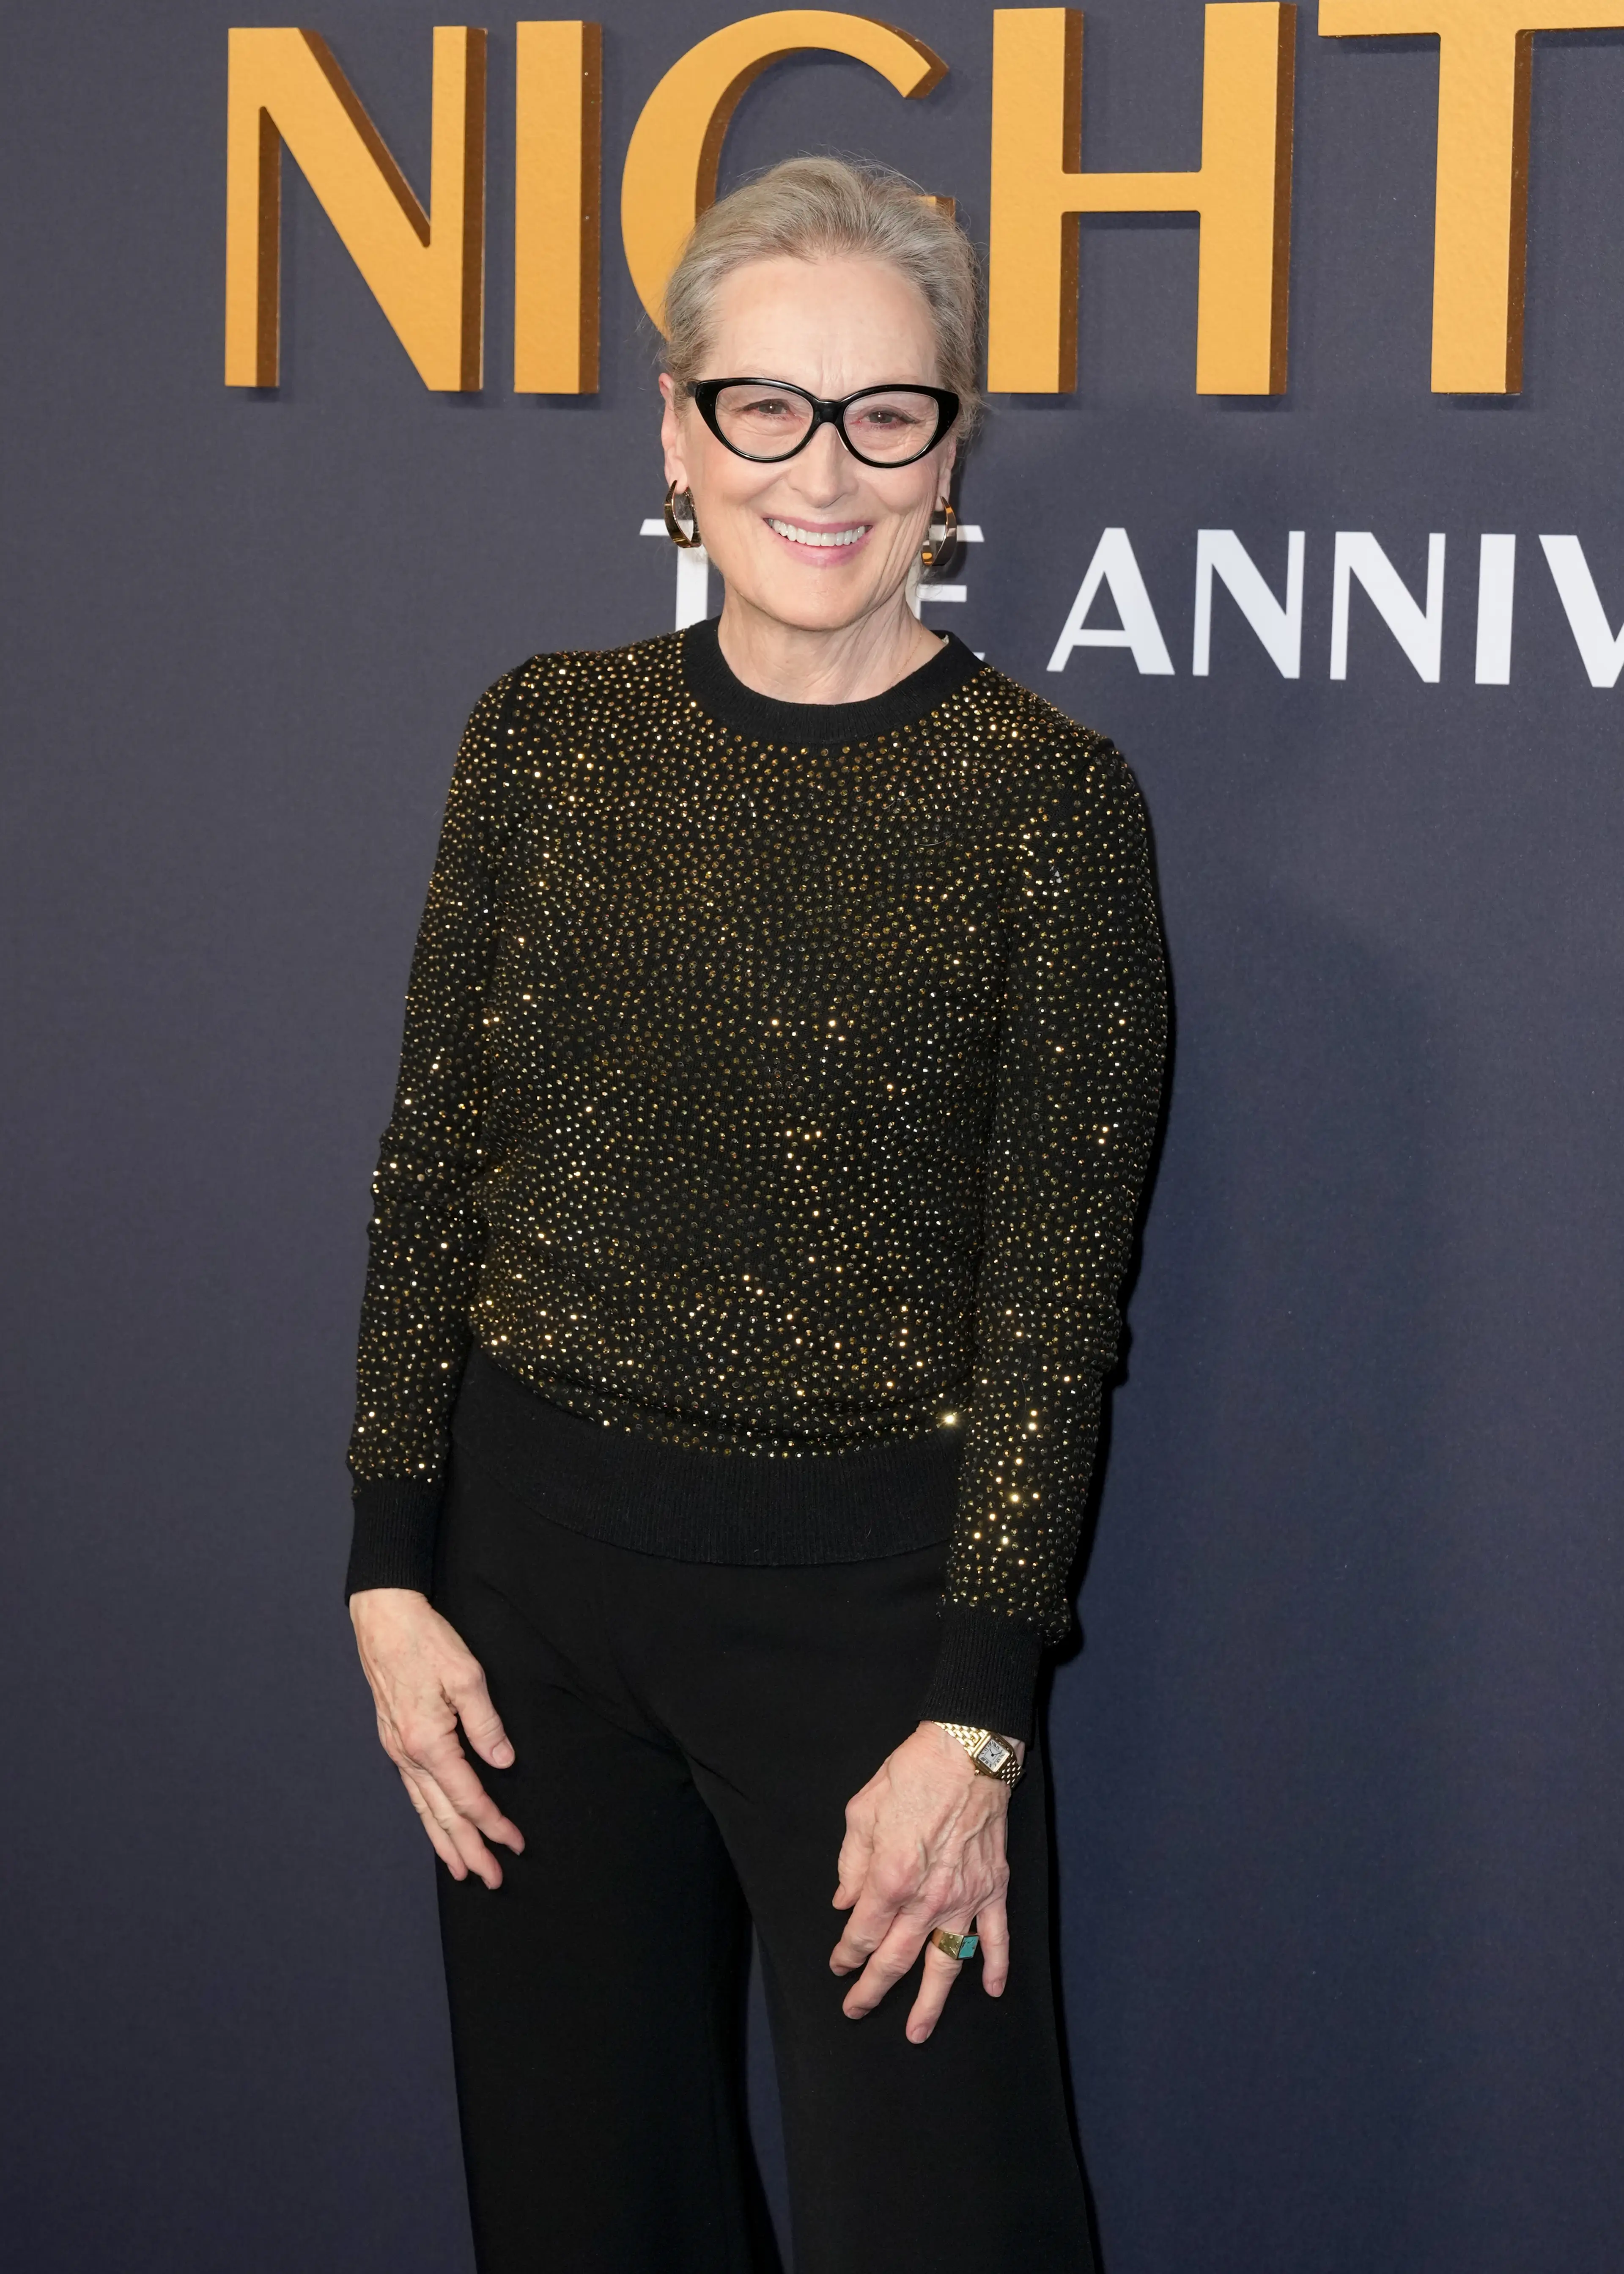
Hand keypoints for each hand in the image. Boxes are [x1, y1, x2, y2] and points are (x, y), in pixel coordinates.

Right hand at [349, 1587, 524, 1888]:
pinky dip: (426, 1816)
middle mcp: (408, 1755)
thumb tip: (503, 1763)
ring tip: (461, 1870)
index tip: (515, 1844)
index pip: (467, 1797)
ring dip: (444, 1842)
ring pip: (423, 1808)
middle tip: (492, 1880)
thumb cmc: (425, 1642)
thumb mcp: (466, 1677)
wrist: (383, 1619)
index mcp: (428, 1742)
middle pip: (442, 1815)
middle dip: (469, 1849)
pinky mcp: (394, 1741)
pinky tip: (435, 1826)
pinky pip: (413, 1791)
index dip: (493, 1824)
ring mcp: (397, 1750)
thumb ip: (486, 1724)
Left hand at [829, 1720, 1022, 2043]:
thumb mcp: (862, 1812)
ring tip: (917, 2033)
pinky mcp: (993, 1887)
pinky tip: (990, 1990)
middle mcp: (927, 1897)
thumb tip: (845, 1902)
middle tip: (857, 2010)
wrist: (966, 1751)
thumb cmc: (911, 1775)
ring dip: (930, 2002)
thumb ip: (851, 1863)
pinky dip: (995, 1966)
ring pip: (945, 1962)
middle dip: (873, 1989)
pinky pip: (996, 1937)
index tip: (839, 1964)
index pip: (862, 1932)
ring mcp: (965, 1896)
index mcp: (890, 1877)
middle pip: (897, 1959)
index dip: (846, 1953)